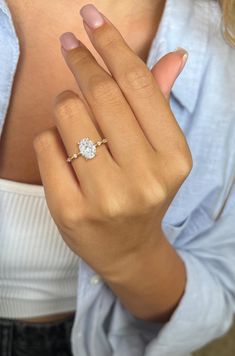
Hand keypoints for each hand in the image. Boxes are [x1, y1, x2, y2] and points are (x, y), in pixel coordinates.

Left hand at [33, 4, 191, 279]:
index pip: (140, 86)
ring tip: (73, 118)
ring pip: (68, 115)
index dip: (112, 45)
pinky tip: (64, 153)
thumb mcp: (160, 153)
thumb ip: (159, 104)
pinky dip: (50, 139)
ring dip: (64, 106)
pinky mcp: (71, 211)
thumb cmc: (143, 193)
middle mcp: (145, 178)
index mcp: (173, 157)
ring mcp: (107, 198)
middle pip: (101, 94)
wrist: (127, 248)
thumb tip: (173, 57)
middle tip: (69, 45)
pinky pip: (46, 146)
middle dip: (80, 61)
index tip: (91, 19)